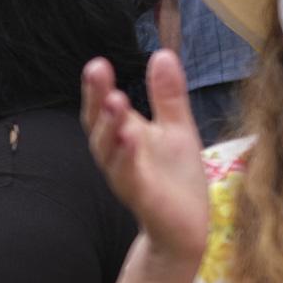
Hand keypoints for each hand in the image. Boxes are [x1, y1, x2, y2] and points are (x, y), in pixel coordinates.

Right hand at [82, 52, 207, 262]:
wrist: (187, 229)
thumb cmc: (176, 179)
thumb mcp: (176, 128)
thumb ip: (167, 95)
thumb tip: (162, 53)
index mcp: (123, 134)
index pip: (102, 106)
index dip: (97, 86)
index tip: (98, 63)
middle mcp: (117, 154)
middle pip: (97, 124)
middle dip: (95, 97)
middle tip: (97, 69)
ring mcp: (126, 176)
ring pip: (108, 150)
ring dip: (109, 125)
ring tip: (116, 100)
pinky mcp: (142, 198)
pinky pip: (129, 177)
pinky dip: (127, 158)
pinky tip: (131, 138)